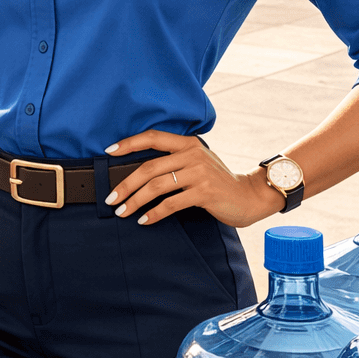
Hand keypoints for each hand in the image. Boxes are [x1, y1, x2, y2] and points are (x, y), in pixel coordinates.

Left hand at [104, 130, 284, 228]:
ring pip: (157, 186)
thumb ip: (174, 160)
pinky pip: (171, 204)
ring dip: (135, 201)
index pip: (153, 137)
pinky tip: (144, 220)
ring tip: (123, 211)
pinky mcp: (204, 192)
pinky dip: (154, 213)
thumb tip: (138, 171)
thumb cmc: (217, 180)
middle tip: (111, 198)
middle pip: (149, 167)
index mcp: (188, 143)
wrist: (249, 196)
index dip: (129, 143)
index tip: (109, 152)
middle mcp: (192, 154)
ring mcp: (199, 173)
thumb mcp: (197, 162)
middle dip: (126, 184)